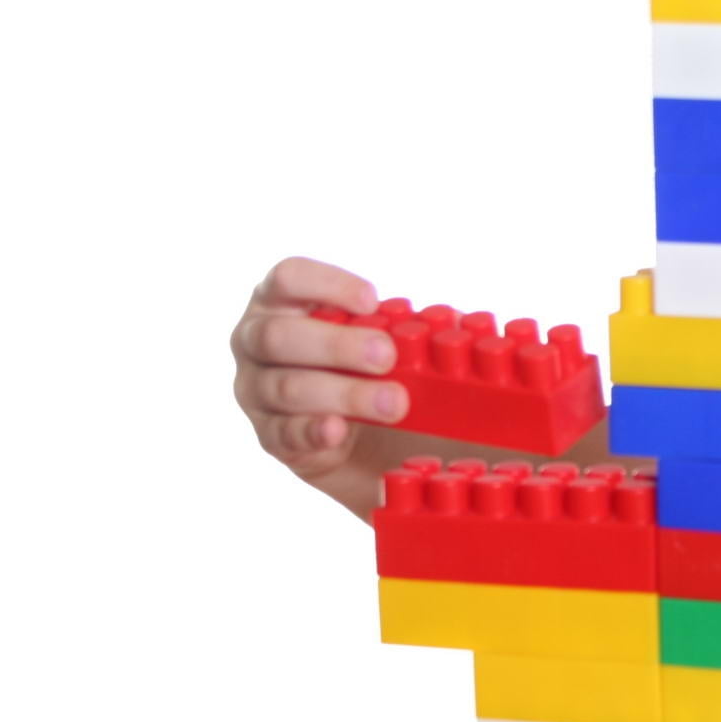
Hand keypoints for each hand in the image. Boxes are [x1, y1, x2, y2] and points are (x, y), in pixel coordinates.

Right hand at [232, 257, 409, 481]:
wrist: (376, 443)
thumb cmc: (381, 371)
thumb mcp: (400, 342)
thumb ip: (419, 325)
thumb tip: (463, 322)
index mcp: (284, 303)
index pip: (287, 277)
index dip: (326, 284)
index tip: (372, 301)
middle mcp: (257, 342)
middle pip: (279, 335)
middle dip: (337, 345)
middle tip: (387, 356)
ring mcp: (257, 391)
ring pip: (285, 386)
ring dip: (343, 393)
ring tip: (394, 403)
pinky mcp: (271, 437)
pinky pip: (283, 433)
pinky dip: (312, 429)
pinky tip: (337, 429)